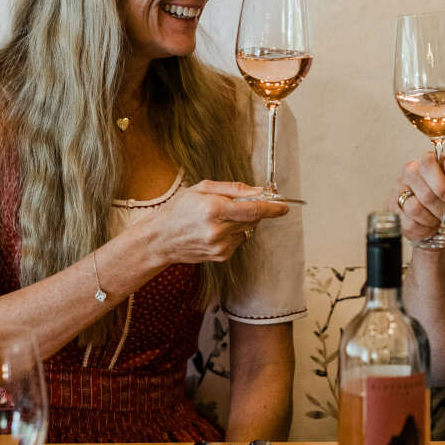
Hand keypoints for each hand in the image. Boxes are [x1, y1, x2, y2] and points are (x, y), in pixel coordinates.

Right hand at [149, 181, 288, 264]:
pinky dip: (234, 233)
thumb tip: (258, 191)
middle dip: (256, 210)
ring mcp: (220, 246)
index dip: (272, 208)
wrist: (160, 239)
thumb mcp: (202, 188)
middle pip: (253, 220)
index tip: (284, 206)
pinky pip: (238, 240)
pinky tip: (216, 229)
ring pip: (247, 230)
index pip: (253, 210)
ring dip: (242, 221)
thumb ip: (233, 189)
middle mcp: (218, 230)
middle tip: (244, 203)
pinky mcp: (220, 256)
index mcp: (213, 209)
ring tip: (220, 217)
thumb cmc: (179, 210)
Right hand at [390, 152, 444, 243]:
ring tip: (437, 219)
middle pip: (421, 188)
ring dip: (431, 219)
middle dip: (439, 206)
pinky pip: (408, 223)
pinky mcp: (393, 208)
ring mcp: (399, 190)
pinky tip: (428, 225)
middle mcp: (411, 173)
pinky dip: (423, 230)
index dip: (440, 183)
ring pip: (413, 208)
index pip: (427, 162)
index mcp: (430, 164)